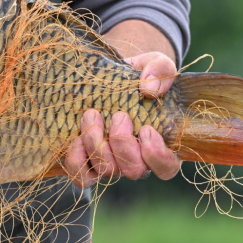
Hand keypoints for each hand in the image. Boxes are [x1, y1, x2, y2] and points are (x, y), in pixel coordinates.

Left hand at [63, 51, 181, 187]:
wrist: (108, 77)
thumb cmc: (138, 76)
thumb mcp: (154, 65)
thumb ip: (160, 71)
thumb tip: (150, 89)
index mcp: (160, 143)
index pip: (166, 167)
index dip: (156, 155)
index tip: (145, 129)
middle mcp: (136, 159)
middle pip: (134, 170)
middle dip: (123, 143)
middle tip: (118, 116)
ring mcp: (111, 163)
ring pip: (107, 171)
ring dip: (97, 144)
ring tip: (92, 115)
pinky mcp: (87, 162)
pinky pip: (82, 177)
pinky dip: (77, 161)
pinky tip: (76, 138)